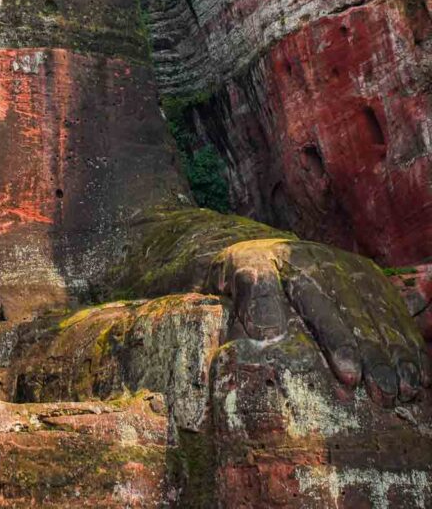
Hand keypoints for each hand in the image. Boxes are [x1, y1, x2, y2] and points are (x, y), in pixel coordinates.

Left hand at [208, 238, 430, 406]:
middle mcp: (328, 264)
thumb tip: (268, 331)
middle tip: (383, 395)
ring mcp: (352, 269)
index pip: (319, 305)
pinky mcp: (370, 278)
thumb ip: (251, 294)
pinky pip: (395, 309)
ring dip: (396, 355)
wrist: (261, 251)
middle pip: (357, 313)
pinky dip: (408, 342)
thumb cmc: (243, 271)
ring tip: (404, 391)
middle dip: (374, 357)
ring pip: (381, 314)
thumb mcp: (233, 272)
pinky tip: (415, 372)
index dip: (338, 341)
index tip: (350, 376)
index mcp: (294, 264)